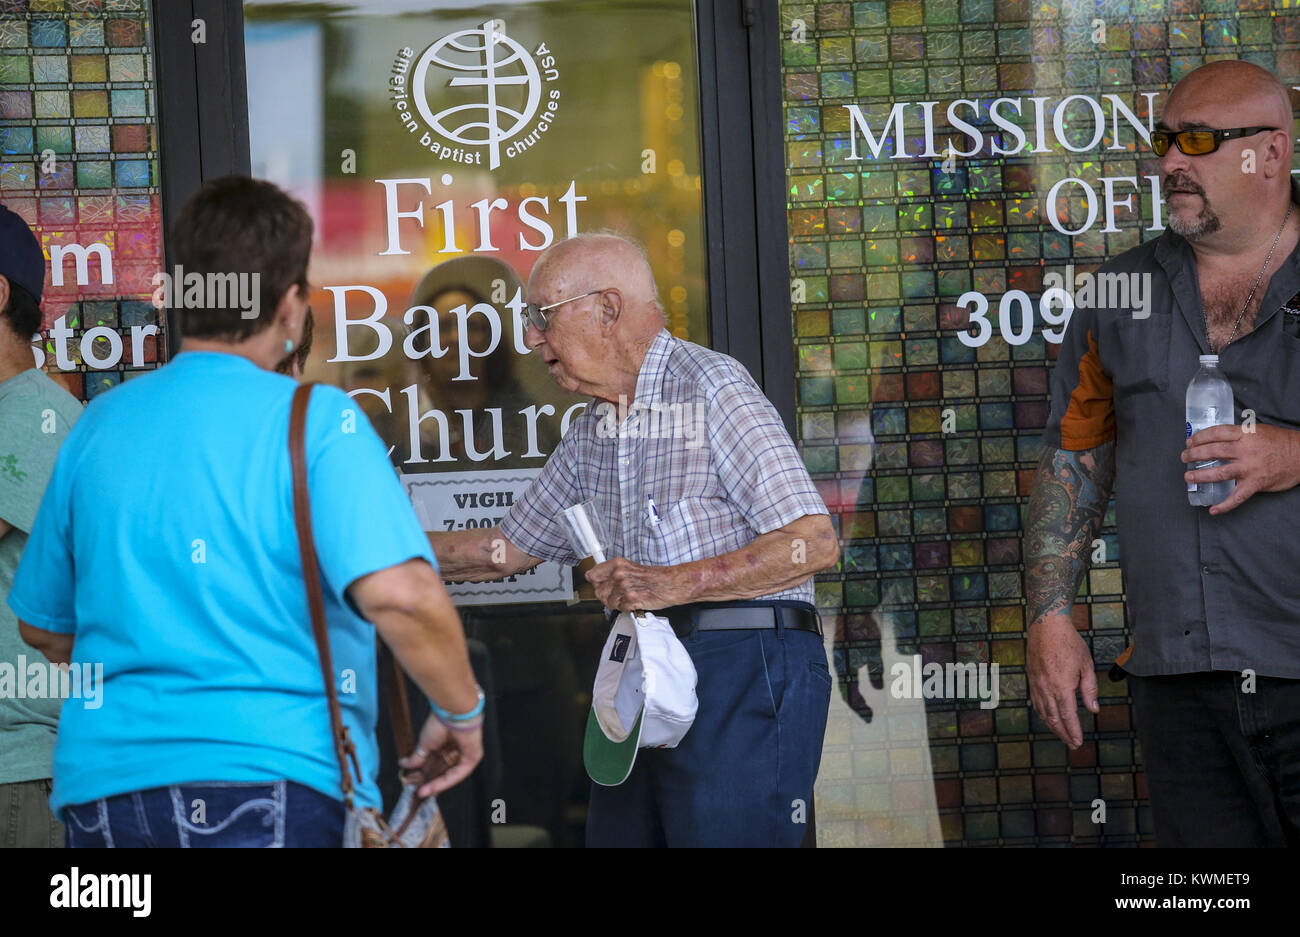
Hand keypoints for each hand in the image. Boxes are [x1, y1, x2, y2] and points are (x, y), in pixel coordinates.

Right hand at [398, 715, 482, 797]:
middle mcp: (455, 750)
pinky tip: (430, 787)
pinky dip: (443, 782)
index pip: (434, 764)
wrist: (452, 714)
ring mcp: (464, 755)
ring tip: (420, 791)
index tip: (411, 783)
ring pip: (448, 775)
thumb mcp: (425, 744)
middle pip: (440, 771)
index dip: (422, 774)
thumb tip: (404, 765)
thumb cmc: (440, 723)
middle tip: (414, 790)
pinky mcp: (472, 758)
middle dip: (427, 781)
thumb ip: (417, 758)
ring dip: (433, 784)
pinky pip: (457, 775)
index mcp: (445, 744)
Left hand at [584, 557, 692, 610]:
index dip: (595, 582)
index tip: (598, 584)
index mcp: (617, 564)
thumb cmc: (654, 577)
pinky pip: (619, 608)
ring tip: (628, 598)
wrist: (671, 584)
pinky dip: (626, 608)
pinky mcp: (631, 599)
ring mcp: (624, 587)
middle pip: (598, 591)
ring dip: (617, 603)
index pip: (592, 575)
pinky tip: (634, 602)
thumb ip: (614, 573)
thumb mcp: (630, 568)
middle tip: (618, 594)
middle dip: (606, 596)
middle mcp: (619, 574)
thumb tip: (599, 579)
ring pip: (608, 602)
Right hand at [1027, 612, 1098, 748]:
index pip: (1068, 716)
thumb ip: (1089, 689)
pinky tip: (1048, 717)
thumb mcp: (1086, 665)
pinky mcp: (1031, 678)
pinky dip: (1042, 713)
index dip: (1073, 731)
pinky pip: (1035, 702)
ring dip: (1052, 726)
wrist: (1046, 626)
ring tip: (1062, 735)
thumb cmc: (1069, 643)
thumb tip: (1093, 710)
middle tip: (1072, 745)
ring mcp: (1036, 683)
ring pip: (1043, 712)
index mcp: (1062, 686)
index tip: (1078, 742)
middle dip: (1064, 734)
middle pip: (1054, 718)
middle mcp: (1046, 688)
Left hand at [1182, 423, 1299, 513]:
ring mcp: (1250, 468)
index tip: (1190, 441)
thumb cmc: (1281, 442)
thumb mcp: (1258, 431)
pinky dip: (1224, 505)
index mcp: (1245, 434)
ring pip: (1219, 472)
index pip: (1216, 433)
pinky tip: (1213, 510)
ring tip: (1188, 477)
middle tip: (1184, 457)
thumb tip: (1217, 439)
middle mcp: (1245, 450)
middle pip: (1213, 451)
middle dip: (1194, 454)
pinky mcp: (1256, 483)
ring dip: (1200, 475)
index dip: (1200, 437)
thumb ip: (1239, 435)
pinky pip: (1237, 496)